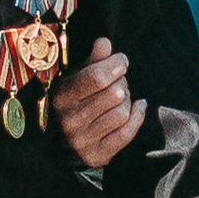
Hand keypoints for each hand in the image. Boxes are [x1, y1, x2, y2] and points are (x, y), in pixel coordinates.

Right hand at [51, 39, 145, 166]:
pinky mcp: (96, 156)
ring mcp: (82, 141)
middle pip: (114, 94)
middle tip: (120, 81)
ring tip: (122, 97)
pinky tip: (138, 107)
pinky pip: (127, 132)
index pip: (96, 78)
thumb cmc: (73, 102)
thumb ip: (92, 61)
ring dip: (127, 101)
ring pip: (122, 113)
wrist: (60, 143)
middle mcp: (69, 121)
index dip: (115, 65)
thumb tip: (105, 42)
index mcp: (61, 97)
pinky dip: (138, 116)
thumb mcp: (76, 78)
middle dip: (122, 83)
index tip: (121, 61)